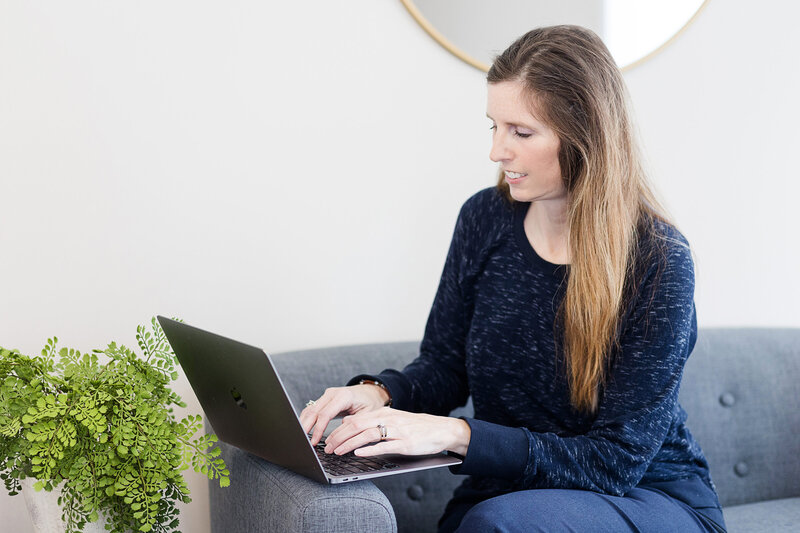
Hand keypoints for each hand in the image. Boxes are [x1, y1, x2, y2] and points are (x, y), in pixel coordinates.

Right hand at [300, 384, 388, 445]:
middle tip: (302, 442)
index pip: (325, 415)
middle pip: (313, 411)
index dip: (318, 430)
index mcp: (343, 396)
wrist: (370, 391)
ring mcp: (327, 395)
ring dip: (304, 424)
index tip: (314, 442)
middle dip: (306, 427)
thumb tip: (342, 438)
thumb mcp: (367, 414)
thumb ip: (354, 425)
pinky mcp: (324, 399)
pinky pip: (312, 409)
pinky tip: (304, 429)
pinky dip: (307, 419)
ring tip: (301, 438)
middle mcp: (332, 393)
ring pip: (310, 409)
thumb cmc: (370, 402)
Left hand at [322, 407, 470, 457]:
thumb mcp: (393, 419)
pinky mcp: (405, 443)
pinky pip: (384, 445)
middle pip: (357, 425)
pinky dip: (369, 449)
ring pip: (367, 434)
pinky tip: (358, 453)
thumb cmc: (416, 427)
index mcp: (383, 413)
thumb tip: (348, 423)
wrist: (441, 429)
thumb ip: (373, 421)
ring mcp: (397, 431)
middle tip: (328, 448)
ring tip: (337, 452)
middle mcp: (388, 419)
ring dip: (349, 444)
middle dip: (339, 437)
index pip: (354, 419)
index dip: (338, 430)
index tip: (327, 440)